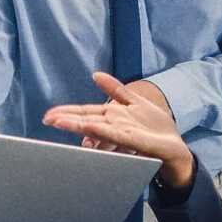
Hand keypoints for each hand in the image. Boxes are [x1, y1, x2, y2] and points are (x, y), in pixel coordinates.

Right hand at [44, 72, 196, 189]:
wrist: (175, 147)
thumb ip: (115, 89)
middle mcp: (114, 126)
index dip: (67, 112)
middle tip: (47, 119)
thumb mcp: (134, 101)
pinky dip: (101, 131)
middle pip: (86, 120)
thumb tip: (96, 75)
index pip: (85, 112)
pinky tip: (89, 128)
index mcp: (112, 117)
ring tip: (60, 123)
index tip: (49, 114)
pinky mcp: (135, 140)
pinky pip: (115, 134)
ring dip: (78, 125)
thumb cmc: (154, 128)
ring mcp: (123, 134)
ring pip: (96, 128)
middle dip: (66, 119)